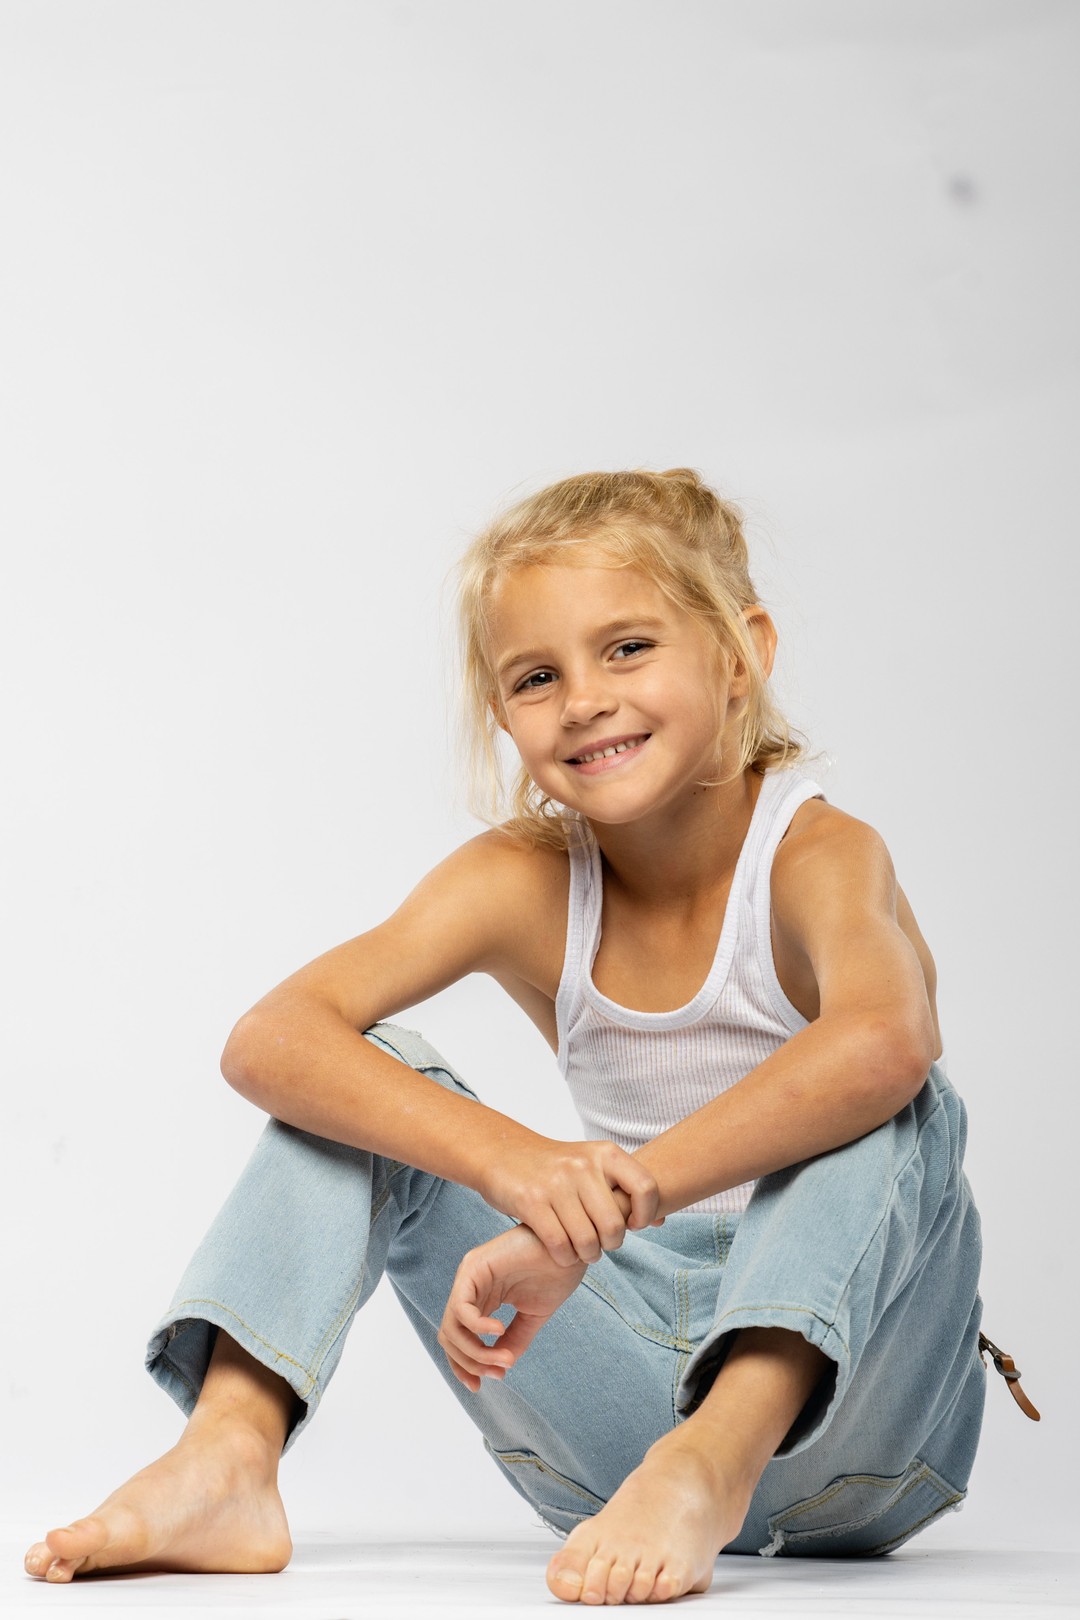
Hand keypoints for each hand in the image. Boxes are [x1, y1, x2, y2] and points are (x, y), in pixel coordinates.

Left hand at [438, 1224, 587, 1391]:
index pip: (458, 1340)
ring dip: (477, 1353)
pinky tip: (499, 1330)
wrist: (571, 1245)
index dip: (464, 1367)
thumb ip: (514, 1340)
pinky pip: (461, 1308)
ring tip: (505, 1358)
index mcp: (482, 1299)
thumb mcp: (532, 1315)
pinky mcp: (473, 1267)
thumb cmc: (556, 1272)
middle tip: (500, 1371)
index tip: (482, 1386)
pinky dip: (477, 1328)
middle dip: (471, 1363)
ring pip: (451, 1328)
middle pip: (450, 1338)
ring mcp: (469, 1277)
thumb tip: (500, 1368)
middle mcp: (470, 1289)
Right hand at [479, 1133, 661, 1266]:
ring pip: (588, 1240)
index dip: (646, 1214)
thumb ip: (626, 1189)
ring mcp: (556, 1183)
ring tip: (583, 1251)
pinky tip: (562, 1252)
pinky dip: (564, 1257)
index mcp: (605, 1153)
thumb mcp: (593, 1164)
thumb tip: (659, 1222)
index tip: (633, 1225)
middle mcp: (582, 1165)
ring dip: (587, 1255)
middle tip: (601, 1244)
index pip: (646, 1188)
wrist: (505, 1153)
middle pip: (615, 1225)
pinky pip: (559, 1244)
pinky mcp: (530, 1201)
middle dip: (611, 1244)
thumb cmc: (556, 1167)